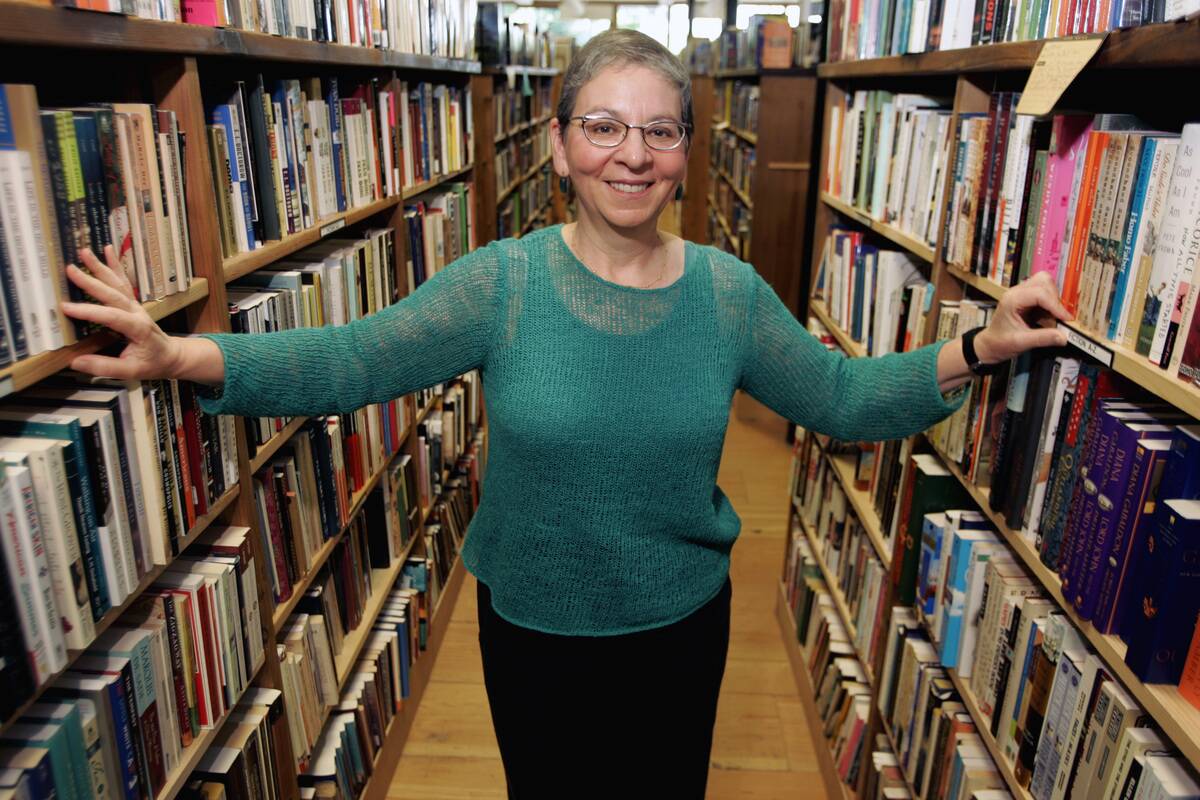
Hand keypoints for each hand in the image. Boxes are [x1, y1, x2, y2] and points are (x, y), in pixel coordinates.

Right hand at [60, 246, 184, 379]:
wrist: (172, 356)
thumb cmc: (153, 363)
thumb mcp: (131, 371)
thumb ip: (105, 367)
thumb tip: (76, 362)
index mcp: (139, 328)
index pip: (112, 316)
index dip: (90, 312)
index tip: (67, 307)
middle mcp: (137, 312)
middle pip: (113, 294)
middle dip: (91, 281)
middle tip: (70, 270)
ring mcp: (135, 305)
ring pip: (117, 284)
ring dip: (101, 267)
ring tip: (85, 252)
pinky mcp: (132, 303)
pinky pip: (123, 282)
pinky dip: (114, 266)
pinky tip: (107, 250)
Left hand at [975, 271, 1071, 363]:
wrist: (990, 345)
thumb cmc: (999, 342)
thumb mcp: (1021, 342)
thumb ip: (1042, 338)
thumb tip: (1063, 336)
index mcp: (1012, 300)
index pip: (1040, 293)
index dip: (1056, 306)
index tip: (1066, 319)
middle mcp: (1016, 292)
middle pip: (1044, 281)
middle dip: (1055, 299)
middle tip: (1058, 317)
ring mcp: (1021, 293)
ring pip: (1045, 284)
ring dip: (1053, 300)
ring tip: (1051, 318)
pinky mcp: (1027, 298)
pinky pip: (1044, 293)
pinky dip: (1050, 304)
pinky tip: (1046, 318)